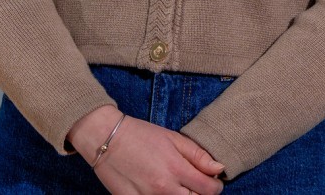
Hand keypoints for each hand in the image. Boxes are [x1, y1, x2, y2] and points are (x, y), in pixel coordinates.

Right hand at [69, 106, 224, 194]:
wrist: (106, 139)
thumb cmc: (141, 135)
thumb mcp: (172, 138)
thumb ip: (198, 155)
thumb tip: (218, 168)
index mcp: (176, 168)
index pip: (209, 190)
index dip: (216, 186)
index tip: (213, 181)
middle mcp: (164, 188)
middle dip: (200, 193)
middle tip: (194, 182)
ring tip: (177, 184)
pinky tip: (160, 189)